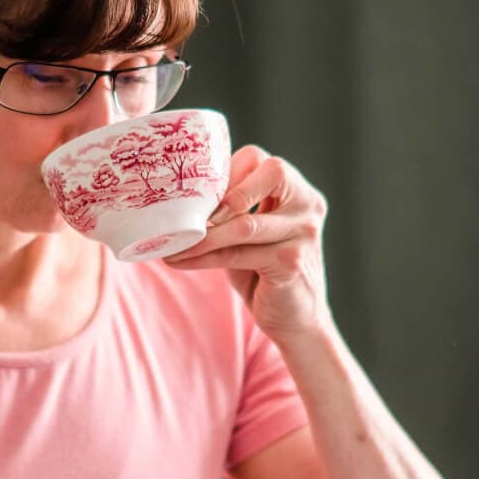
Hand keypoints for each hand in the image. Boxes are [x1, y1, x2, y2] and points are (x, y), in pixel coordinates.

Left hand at [165, 145, 331, 340]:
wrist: (295, 317)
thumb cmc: (266, 269)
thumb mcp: (252, 231)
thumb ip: (232, 209)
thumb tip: (179, 196)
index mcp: (298, 190)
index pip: (261, 160)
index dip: (227, 172)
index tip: (197, 194)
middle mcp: (307, 205)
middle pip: (269, 173)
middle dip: (225, 193)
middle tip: (188, 215)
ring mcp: (303, 233)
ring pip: (244, 223)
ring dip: (203, 234)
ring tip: (172, 242)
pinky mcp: (290, 262)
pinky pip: (237, 254)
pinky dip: (204, 257)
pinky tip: (181, 260)